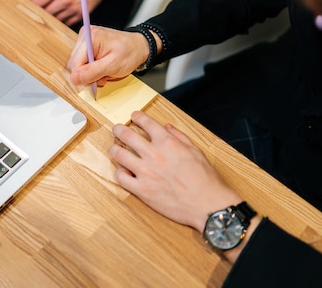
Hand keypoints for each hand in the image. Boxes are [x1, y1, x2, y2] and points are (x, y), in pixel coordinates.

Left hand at [25, 0, 108, 26]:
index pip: (37, 3)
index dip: (30, 5)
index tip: (27, 6)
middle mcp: (65, 0)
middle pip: (44, 14)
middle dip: (38, 12)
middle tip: (34, 11)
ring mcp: (73, 9)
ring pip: (54, 20)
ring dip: (49, 17)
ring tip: (47, 12)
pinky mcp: (80, 15)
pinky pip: (65, 23)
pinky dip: (59, 20)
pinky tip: (59, 13)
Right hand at [67, 25, 148, 86]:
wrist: (138, 46)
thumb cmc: (130, 53)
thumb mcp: (113, 66)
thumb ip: (92, 72)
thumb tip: (74, 79)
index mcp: (91, 37)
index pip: (74, 63)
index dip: (83, 76)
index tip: (97, 79)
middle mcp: (85, 35)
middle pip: (74, 64)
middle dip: (87, 74)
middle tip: (103, 75)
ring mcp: (85, 39)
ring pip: (77, 65)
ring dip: (90, 73)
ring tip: (104, 71)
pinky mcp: (86, 45)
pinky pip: (82, 62)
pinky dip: (91, 68)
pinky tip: (101, 67)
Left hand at [109, 111, 242, 233]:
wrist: (207, 205)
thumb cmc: (205, 179)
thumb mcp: (196, 151)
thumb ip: (179, 137)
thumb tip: (167, 127)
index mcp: (167, 143)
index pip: (146, 123)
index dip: (137, 117)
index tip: (134, 116)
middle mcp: (154, 154)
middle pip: (127, 135)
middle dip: (119, 129)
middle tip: (117, 129)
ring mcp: (146, 172)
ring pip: (119, 154)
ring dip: (115, 149)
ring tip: (114, 148)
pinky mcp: (142, 190)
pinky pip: (121, 178)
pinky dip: (120, 173)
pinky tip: (123, 171)